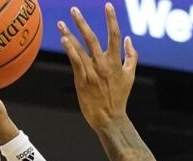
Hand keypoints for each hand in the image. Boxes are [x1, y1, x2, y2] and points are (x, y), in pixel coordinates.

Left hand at [57, 4, 137, 130]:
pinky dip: (70, 50)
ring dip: (69, 34)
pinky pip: (75, 62)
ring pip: (80, 49)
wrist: (110, 118)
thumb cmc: (119, 97)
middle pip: (92, 38)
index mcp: (116, 62)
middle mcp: (104, 64)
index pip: (114, 35)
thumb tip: (129, 39)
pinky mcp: (82, 80)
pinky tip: (64, 40)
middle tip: (73, 9)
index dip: (111, 19)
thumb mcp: (130, 76)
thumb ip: (131, 56)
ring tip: (60, 23)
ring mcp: (92, 72)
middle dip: (82, 22)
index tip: (108, 5)